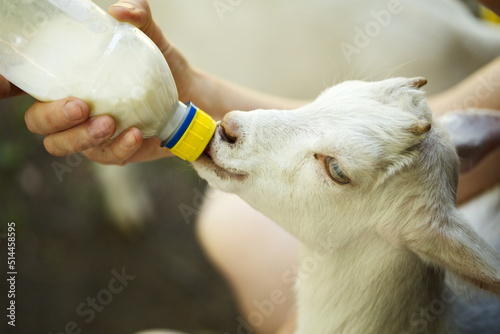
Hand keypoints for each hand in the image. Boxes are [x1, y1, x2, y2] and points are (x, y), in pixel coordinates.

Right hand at [15, 0, 195, 163]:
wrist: (188, 94)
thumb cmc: (159, 63)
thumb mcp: (150, 37)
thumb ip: (138, 17)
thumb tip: (121, 11)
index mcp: (67, 79)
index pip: (29, 84)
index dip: (9, 87)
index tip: (15, 85)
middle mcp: (70, 109)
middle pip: (38, 121)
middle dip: (53, 117)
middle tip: (81, 106)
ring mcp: (88, 133)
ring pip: (62, 145)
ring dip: (82, 137)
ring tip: (109, 123)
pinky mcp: (112, 150)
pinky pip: (106, 156)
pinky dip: (119, 148)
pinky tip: (136, 134)